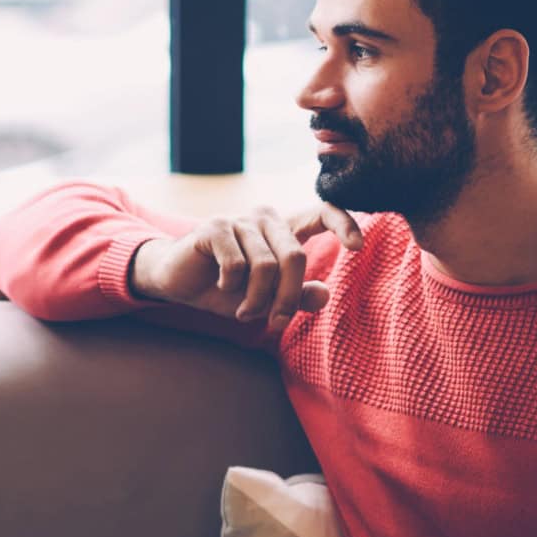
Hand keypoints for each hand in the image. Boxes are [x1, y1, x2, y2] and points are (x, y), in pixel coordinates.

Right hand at [129, 203, 364, 324]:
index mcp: (283, 230)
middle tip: (275, 323)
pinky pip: (237, 264)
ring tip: (244, 312)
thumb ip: (296, 296)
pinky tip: (223, 288)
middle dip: (287, 299)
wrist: (178, 284)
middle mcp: (265, 218)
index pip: (322, 213)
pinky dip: (232, 286)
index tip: (358, 247)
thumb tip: (324, 293)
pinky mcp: (215, 227)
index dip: (344, 224)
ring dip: (257, 299)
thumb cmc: (227, 289)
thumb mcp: (266, 299)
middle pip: (294, 257)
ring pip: (266, 266)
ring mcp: (239, 220)